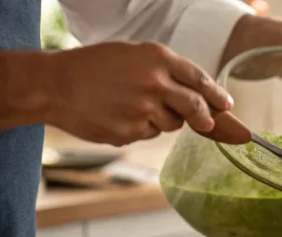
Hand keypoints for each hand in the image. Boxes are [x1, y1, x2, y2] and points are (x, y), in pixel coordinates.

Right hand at [43, 42, 234, 145]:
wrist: (54, 85)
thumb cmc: (93, 67)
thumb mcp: (132, 55)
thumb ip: (165, 72)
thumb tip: (197, 94)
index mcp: (157, 58)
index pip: (200, 79)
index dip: (217, 95)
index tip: (227, 105)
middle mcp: (155, 83)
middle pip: (196, 107)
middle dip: (205, 118)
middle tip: (207, 123)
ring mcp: (144, 109)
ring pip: (172, 124)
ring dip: (164, 120)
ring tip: (135, 107)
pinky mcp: (132, 131)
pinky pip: (149, 134)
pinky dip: (141, 129)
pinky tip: (120, 116)